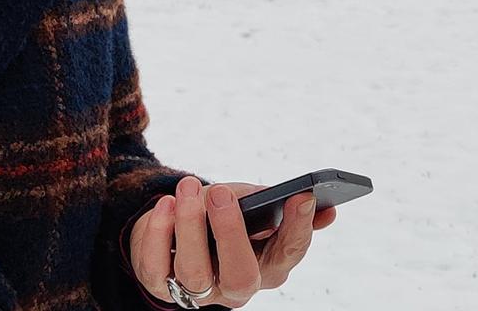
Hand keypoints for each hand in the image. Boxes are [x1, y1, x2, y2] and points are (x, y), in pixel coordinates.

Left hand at [127, 175, 338, 307]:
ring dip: (189, 224)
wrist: (171, 229)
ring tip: (188, 187)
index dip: (298, 229)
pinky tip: (165, 204)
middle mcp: (235, 286)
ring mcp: (199, 291)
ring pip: (194, 272)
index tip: (302, 196)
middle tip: (221, 193)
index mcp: (266, 265)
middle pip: (241, 277)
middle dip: (230, 233)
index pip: (288, 254)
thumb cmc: (217, 217)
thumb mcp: (248, 208)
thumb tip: (321, 207)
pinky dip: (158, 233)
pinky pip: (156, 267)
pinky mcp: (161, 285)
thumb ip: (276, 206)